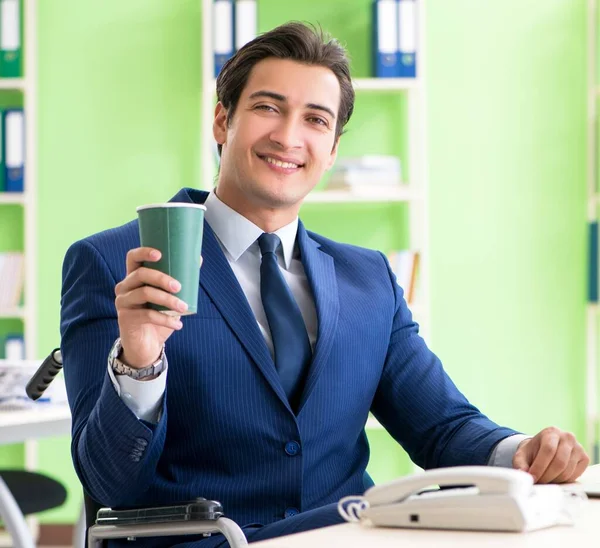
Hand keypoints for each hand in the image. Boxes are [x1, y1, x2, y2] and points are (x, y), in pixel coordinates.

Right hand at [115, 247, 191, 367]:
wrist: (147, 345)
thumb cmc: (159, 316)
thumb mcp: (169, 297)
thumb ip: (179, 280)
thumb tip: (197, 259)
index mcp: (134, 277)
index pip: (133, 258)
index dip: (144, 252)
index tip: (160, 254)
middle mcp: (124, 287)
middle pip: (141, 274)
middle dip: (162, 278)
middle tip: (179, 287)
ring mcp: (122, 302)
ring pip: (145, 293)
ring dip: (168, 300)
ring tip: (184, 308)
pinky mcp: (125, 318)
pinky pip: (147, 315)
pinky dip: (166, 320)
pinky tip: (178, 325)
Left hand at [512, 426, 589, 483]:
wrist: (544, 448)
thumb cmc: (533, 451)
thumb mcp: (522, 454)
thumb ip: (520, 463)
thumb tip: (523, 473)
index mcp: (551, 432)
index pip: (548, 450)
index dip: (540, 466)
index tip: (532, 477)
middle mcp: (567, 437)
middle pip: (559, 462)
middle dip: (547, 476)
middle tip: (538, 482)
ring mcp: (578, 447)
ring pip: (567, 471)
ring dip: (554, 480)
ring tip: (544, 479)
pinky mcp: (584, 458)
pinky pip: (574, 476)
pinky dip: (563, 481)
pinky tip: (554, 477)